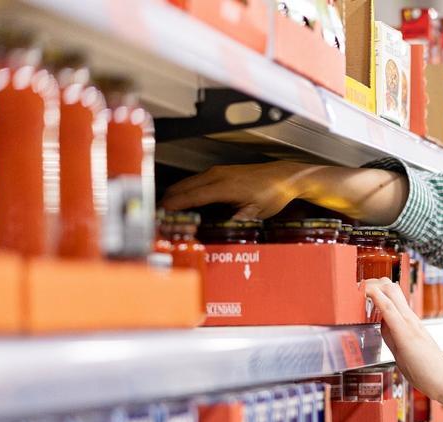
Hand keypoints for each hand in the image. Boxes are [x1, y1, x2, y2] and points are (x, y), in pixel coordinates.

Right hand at [161, 160, 323, 218]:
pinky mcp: (219, 172)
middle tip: (158, 219)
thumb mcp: (257, 212)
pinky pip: (194, 181)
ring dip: (174, 196)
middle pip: (182, 188)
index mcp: (225, 186)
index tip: (161, 216)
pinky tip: (182, 201)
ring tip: (165, 213)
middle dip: (168, 202)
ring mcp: (217, 172)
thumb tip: (222, 228)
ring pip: (186, 183)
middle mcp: (217, 176)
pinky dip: (184, 191)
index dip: (174, 206)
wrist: (283, 177)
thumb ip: (238, 219)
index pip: (191, 196)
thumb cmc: (273, 193)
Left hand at [365, 279, 442, 416]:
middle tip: (361, 282)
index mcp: (411, 324)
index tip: (366, 287)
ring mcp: (410, 324)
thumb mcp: (406, 352)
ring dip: (374, 286)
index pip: (393, 300)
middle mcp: (411, 320)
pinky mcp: (406, 333)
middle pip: (392, 291)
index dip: (378, 290)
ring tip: (361, 280)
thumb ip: (394, 338)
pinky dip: (377, 298)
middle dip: (374, 283)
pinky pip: (389, 310)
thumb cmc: (429, 373)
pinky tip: (368, 290)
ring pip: (390, 295)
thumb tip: (384, 328)